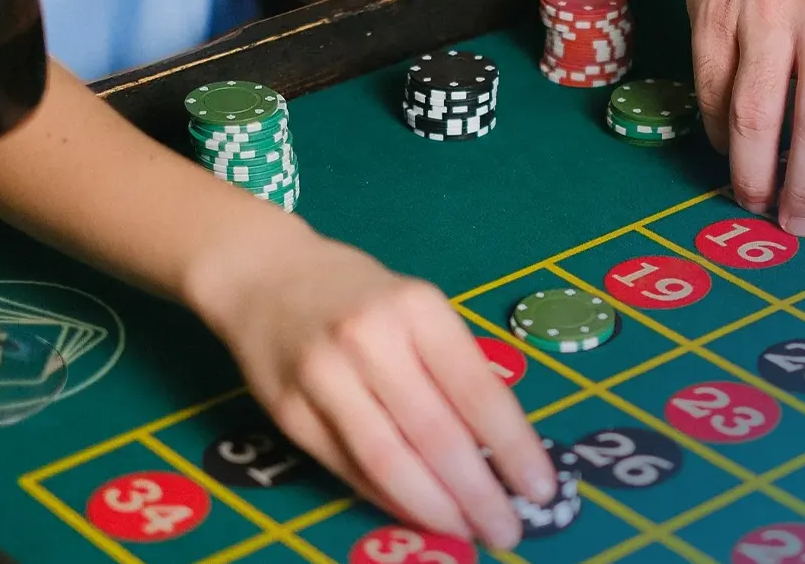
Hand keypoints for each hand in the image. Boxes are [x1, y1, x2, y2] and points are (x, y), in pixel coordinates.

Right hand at [189, 230, 554, 549]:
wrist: (263, 274)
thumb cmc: (360, 296)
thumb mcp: (417, 309)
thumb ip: (453, 369)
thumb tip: (498, 452)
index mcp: (418, 309)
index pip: (477, 391)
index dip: (513, 447)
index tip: (542, 488)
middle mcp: (370, 340)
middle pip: (435, 434)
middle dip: (478, 493)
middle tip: (508, 530)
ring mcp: (323, 376)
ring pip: (387, 459)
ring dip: (434, 506)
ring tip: (467, 530)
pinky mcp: (288, 411)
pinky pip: (347, 466)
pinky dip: (388, 497)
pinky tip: (418, 513)